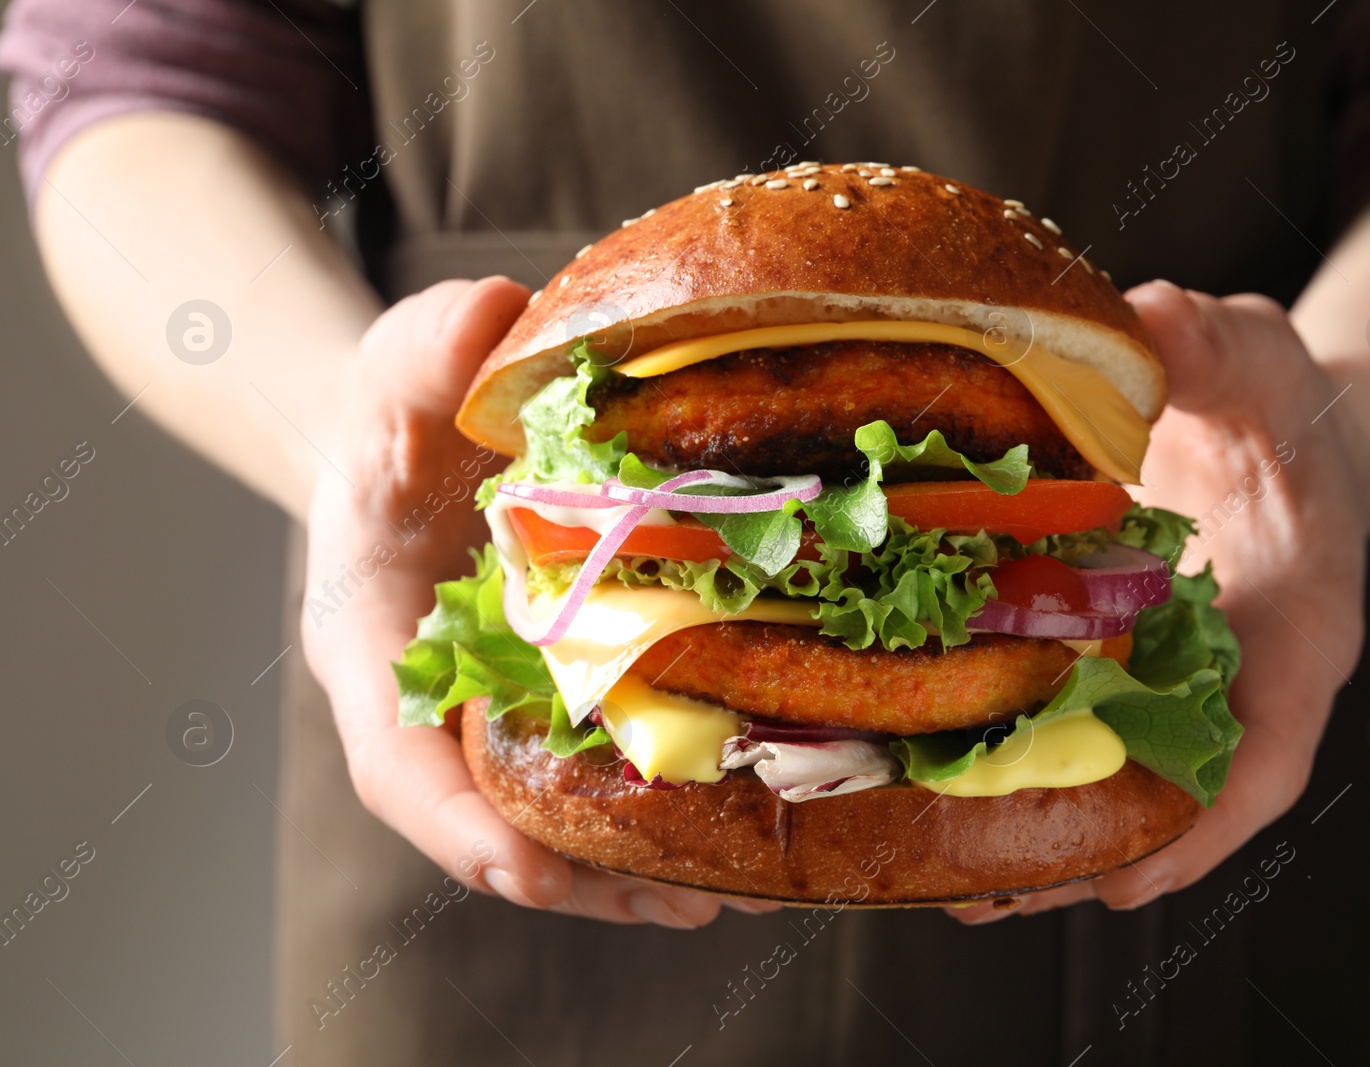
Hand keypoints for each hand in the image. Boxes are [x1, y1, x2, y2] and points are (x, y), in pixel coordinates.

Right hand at [301, 277, 744, 926]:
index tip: (528, 868)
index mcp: (370, 639)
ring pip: (552, 815)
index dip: (457, 822)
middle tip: (683, 904)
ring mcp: (495, 704)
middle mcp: (434, 695)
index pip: (394, 758)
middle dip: (581, 875)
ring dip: (635, 867)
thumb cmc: (397, 408)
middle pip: (490, 819)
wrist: (418, 432)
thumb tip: (492, 320)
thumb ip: (426, 348)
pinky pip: (599, 767)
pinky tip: (742, 822)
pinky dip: (659, 804)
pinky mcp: (554, 691)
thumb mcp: (398, 362)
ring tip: (733, 898)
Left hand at [949, 280, 1366, 922]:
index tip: (1130, 876)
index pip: (1268, 749)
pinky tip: (939, 788)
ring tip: (944, 878)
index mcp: (1294, 624)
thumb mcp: (1253, 351)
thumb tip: (1143, 321)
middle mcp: (1236, 674)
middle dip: (1088, 854)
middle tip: (990, 897)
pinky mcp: (1124, 664)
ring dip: (1042, 836)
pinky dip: (1023, 771)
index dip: (1202, 825)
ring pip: (1121, 782)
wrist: (1272, 421)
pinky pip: (1079, 732)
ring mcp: (1178, 680)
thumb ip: (1209, 344)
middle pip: (1177, 798)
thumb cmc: (1276, 397)